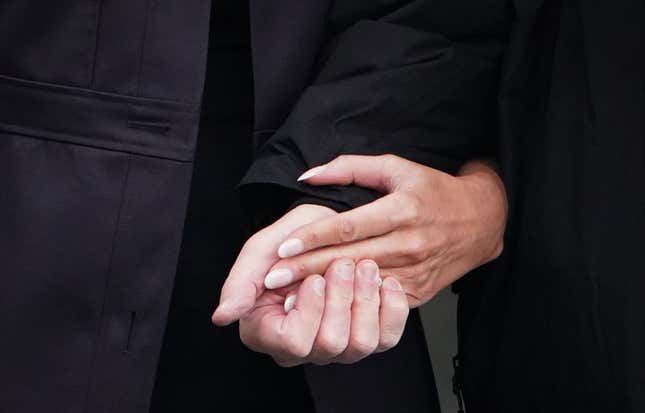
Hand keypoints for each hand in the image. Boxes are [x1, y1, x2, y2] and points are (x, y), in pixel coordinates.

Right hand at [212, 204, 408, 365]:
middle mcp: (305, 346)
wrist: (333, 225)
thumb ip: (241, 283)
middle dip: (340, 298)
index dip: (308, 310)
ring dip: (365, 298)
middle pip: (330, 345)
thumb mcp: (263, 250)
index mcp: (270, 330)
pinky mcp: (372, 336)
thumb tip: (222, 317)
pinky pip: (389, 338)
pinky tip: (384, 281)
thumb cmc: (296, 238)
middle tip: (342, 263)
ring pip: (361, 345)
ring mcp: (339, 345)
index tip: (313, 277)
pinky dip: (391, 307)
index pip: (293, 343)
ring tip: (364, 267)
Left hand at [266, 155, 506, 306]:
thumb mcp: (397, 168)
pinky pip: (377, 299)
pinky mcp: (417, 292)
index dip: (312, 237)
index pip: (348, 227)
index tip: (282, 248)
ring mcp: (413, 272)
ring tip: (285, 298)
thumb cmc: (434, 191)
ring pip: (359, 285)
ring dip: (322, 293)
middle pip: (347, 259)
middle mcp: (408, 243)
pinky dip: (348, 305)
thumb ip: (351, 167)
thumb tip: (308, 175)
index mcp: (401, 210)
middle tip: (270, 279)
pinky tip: (322, 309)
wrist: (482, 222)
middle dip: (305, 271)